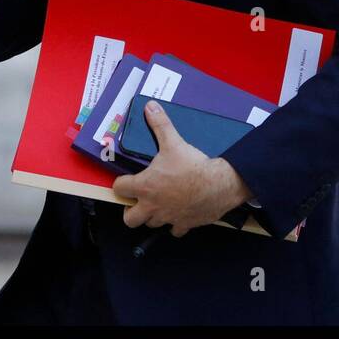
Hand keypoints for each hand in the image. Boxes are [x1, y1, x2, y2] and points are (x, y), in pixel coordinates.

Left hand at [111, 100, 253, 237]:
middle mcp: (152, 206)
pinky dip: (175, 224)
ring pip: (151, 224)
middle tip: (137, 202)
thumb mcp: (173, 142)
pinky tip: (179, 213)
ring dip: (152, 216)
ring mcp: (167, 218)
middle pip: (130, 219)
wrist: (218, 185)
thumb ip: (160, 125)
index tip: (126, 181)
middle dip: (130, 211)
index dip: (121, 184)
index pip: (119, 189)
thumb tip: (150, 107)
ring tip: (159, 205)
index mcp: (145, 186)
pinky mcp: (183, 224)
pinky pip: (174, 230)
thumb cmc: (193, 167)